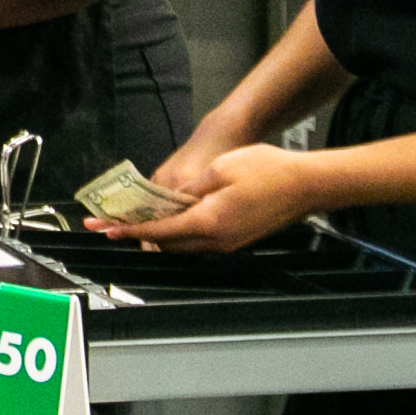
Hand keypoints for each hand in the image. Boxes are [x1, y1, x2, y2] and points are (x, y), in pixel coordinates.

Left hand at [91, 143, 315, 254]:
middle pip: (168, 244)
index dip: (130, 231)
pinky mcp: (237, 239)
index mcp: (208, 221)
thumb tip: (172, 201)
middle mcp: (217, 240)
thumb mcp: (220, 169)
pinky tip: (174, 220)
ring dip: (160, 237)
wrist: (306, 184)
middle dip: (140, 236)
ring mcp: (229, 243)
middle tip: (114, 227)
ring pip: (184, 245)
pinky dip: (182, 234)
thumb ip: (191, 188)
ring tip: (138, 223)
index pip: (159, 232)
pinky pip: (201, 241)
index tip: (108, 230)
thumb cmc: (268, 170)